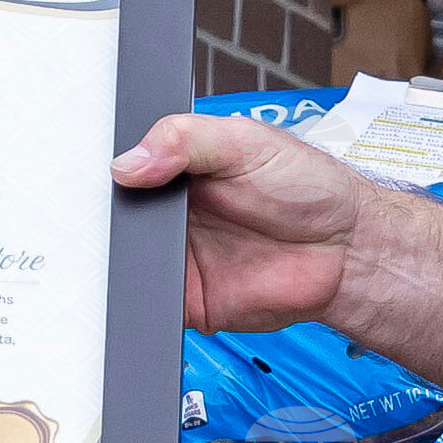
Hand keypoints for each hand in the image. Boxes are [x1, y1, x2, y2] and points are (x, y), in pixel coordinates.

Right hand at [118, 110, 389, 337]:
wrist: (346, 252)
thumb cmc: (310, 189)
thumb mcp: (245, 141)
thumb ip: (185, 139)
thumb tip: (129, 162)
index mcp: (177, 166)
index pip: (123, 165)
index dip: (106, 167)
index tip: (96, 167)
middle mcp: (170, 212)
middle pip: (113, 216)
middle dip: (103, 215)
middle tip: (109, 207)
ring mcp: (174, 257)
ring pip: (121, 261)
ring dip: (118, 256)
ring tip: (133, 241)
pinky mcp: (184, 299)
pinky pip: (146, 302)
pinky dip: (136, 298)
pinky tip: (144, 280)